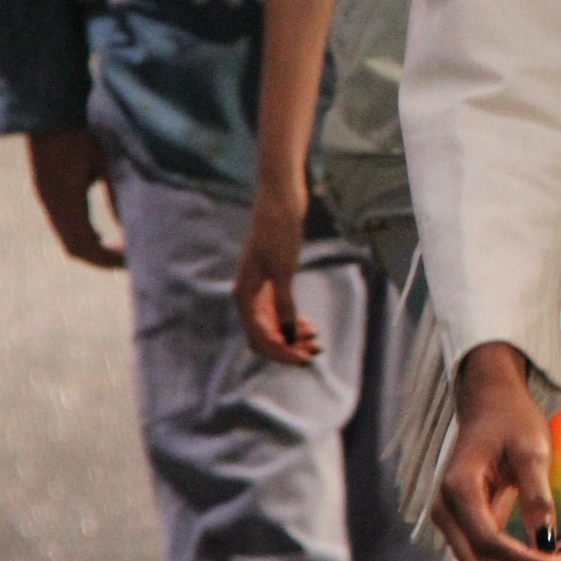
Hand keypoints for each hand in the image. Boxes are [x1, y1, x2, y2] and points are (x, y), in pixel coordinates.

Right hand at [28, 127, 124, 268]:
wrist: (50, 102)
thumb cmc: (83, 127)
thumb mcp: (108, 160)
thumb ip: (119, 194)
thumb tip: (135, 228)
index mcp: (65, 198)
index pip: (84, 246)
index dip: (108, 259)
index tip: (134, 260)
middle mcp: (51, 201)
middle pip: (74, 246)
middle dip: (103, 257)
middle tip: (131, 259)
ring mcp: (46, 194)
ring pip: (68, 235)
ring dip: (94, 245)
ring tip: (122, 247)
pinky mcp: (47, 186)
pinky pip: (64, 221)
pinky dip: (85, 232)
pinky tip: (105, 230)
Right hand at [233, 184, 319, 363]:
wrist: (280, 201)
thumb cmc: (278, 232)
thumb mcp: (283, 271)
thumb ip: (285, 305)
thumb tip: (289, 336)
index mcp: (244, 296)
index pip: (259, 338)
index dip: (281, 352)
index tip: (304, 358)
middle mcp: (247, 296)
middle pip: (265, 335)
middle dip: (288, 346)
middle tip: (316, 349)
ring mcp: (258, 289)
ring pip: (272, 324)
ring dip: (292, 335)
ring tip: (316, 338)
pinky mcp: (270, 280)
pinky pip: (277, 311)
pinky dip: (291, 321)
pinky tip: (307, 324)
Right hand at [432, 343, 560, 560]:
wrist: (490, 406)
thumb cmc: (513, 421)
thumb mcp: (532, 450)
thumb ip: (537, 495)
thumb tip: (546, 542)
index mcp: (459, 489)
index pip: (489, 543)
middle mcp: (445, 511)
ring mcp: (450, 522)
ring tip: (559, 552)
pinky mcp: (462, 527)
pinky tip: (546, 545)